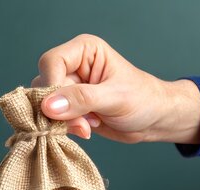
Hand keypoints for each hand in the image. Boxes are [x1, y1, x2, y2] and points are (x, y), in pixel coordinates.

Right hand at [33, 34, 199, 143]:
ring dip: (64, 121)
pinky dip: (66, 128)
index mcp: (84, 51)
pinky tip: (88, 130)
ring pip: (46, 104)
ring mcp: (70, 88)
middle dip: (61, 109)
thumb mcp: (115, 98)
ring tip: (90, 125)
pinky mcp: (70, 108)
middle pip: (45, 85)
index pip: (51, 63)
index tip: (58, 110)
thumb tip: (48, 106)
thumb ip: (82, 100)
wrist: (154, 120)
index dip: (51, 86)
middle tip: (85, 123)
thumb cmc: (143, 100)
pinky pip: (53, 118)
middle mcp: (73, 66)